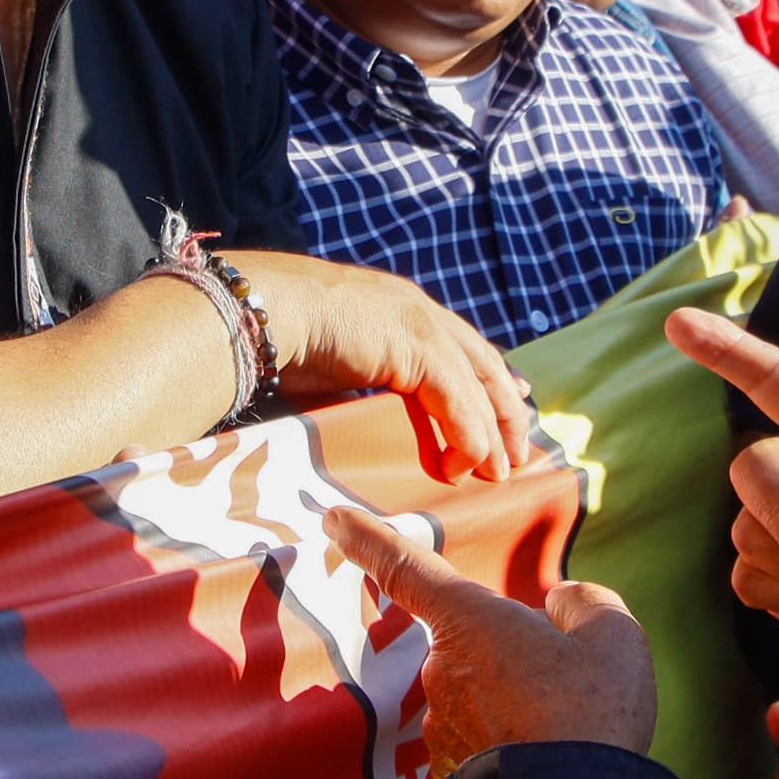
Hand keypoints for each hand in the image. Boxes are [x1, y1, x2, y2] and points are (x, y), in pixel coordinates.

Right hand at [228, 251, 532, 481]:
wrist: (258, 314)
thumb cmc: (273, 339)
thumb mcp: (327, 360)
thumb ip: (355, 381)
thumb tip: (352, 413)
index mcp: (398, 307)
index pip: (460, 344)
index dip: (490, 376)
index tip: (514, 400)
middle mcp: (418, 310)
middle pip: (484, 363)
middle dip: (506, 409)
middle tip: (519, 451)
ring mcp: (422, 325)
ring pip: (478, 385)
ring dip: (493, 434)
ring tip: (501, 471)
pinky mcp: (418, 348)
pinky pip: (459, 401)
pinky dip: (468, 437)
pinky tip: (466, 466)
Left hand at [322, 502, 651, 774]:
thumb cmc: (592, 714)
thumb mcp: (612, 634)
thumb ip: (582, 605)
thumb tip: (560, 607)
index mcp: (469, 621)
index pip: (408, 567)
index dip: (369, 539)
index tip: (334, 520)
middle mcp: (440, 670)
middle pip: (475, 643)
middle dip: (518, 656)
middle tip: (575, 688)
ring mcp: (440, 726)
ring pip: (484, 696)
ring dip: (520, 706)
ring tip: (570, 735)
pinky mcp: (450, 774)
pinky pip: (485, 744)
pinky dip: (515, 748)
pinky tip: (550, 766)